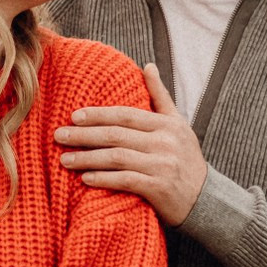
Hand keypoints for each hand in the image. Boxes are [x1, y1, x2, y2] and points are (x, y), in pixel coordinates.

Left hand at [52, 64, 207, 225]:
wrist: (206, 200)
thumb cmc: (185, 160)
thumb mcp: (178, 125)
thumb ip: (160, 97)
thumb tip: (148, 65)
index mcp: (166, 124)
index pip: (125, 115)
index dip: (98, 114)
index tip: (73, 116)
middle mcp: (165, 142)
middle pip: (116, 135)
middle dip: (84, 135)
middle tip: (59, 136)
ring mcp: (162, 165)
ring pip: (117, 158)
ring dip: (87, 158)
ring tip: (65, 160)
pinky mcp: (159, 188)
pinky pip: (125, 180)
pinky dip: (103, 179)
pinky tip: (85, 179)